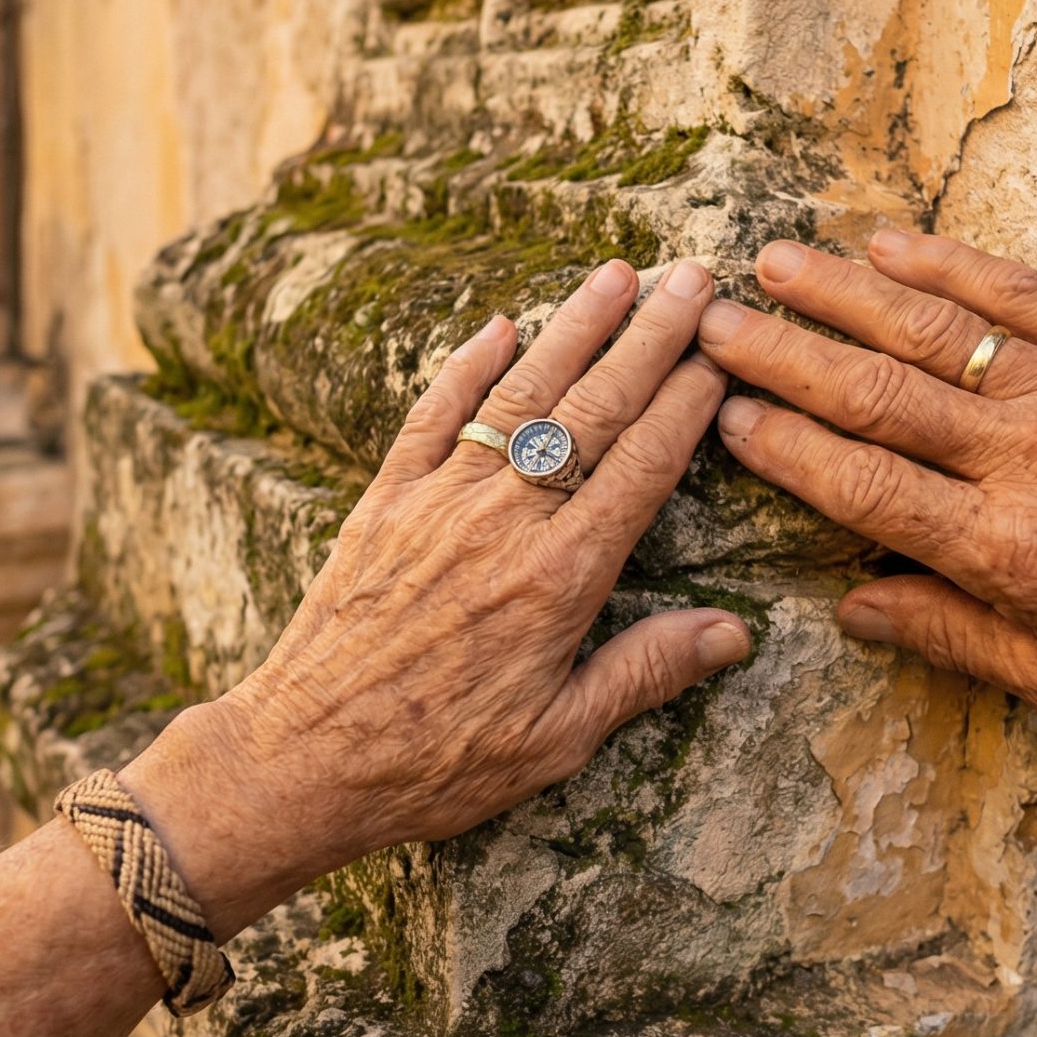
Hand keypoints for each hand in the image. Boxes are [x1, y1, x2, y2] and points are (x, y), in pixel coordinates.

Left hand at [126, 258, 750, 935]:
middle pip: (593, 410)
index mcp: (562, 578)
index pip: (643, 468)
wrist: (303, 757)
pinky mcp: (383, 501)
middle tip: (691, 278)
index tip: (721, 356)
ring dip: (571, 328)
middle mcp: (506, 522)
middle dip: (648, 338)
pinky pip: (432, 415)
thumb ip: (646, 673)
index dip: (686, 406)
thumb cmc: (437, 762)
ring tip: (614, 274)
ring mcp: (440, 502)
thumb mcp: (559, 738)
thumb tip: (733, 634)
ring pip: (520, 394)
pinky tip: (499, 325)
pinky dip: (467, 365)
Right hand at [695, 231, 1036, 744]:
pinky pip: (1023, 296)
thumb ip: (954, 637)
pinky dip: (951, 263)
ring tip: (770, 263)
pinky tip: (889, 242)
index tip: (721, 416)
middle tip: (709, 321)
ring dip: (842, 292)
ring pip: (937, 329)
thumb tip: (852, 608)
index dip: (782, 448)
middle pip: (877, 394)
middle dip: (783, 353)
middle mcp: (1036, 461)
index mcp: (1012, 553)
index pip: (863, 486)